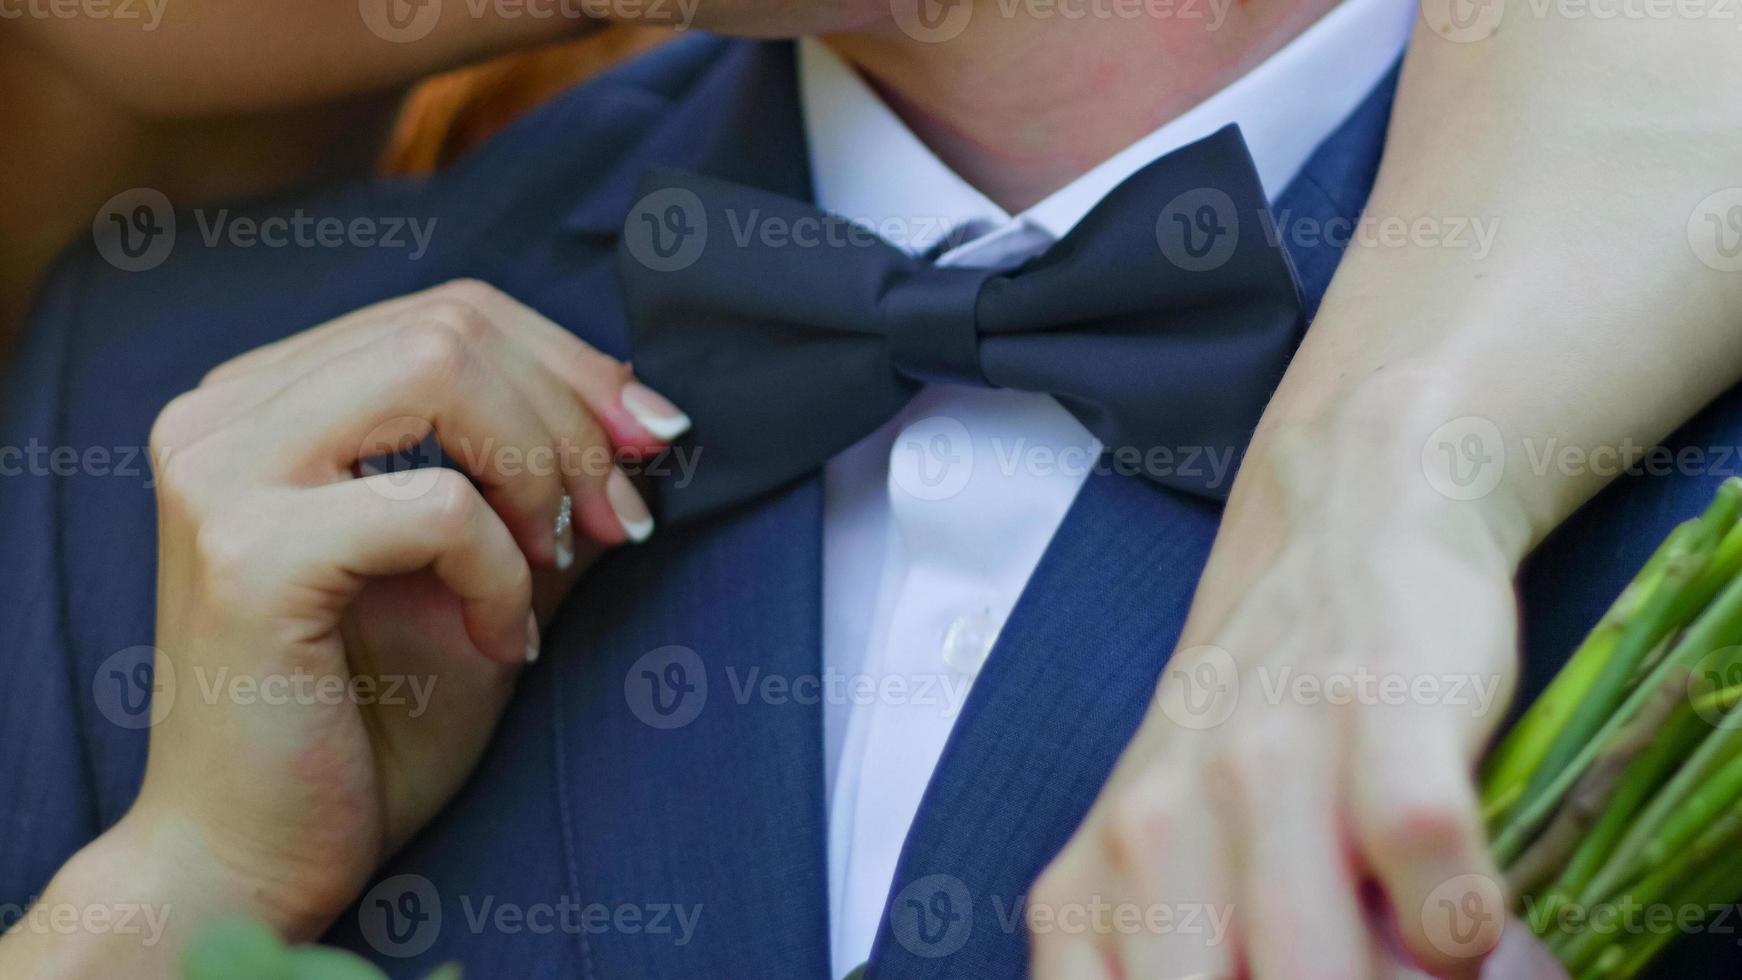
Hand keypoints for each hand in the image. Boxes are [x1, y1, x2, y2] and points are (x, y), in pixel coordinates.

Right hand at [128, 279, 688, 937]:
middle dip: (574, 416)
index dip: (571, 366)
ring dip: (539, 470)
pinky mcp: (248, 555)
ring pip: (438, 371)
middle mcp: (220, 415)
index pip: (447, 314)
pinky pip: (438, 506)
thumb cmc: (370, 722)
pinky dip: (503, 572)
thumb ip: (541, 485)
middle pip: (451, 323)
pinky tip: (503, 643)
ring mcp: (219, 474)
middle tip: (623, 520)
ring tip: (555, 566)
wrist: (259, 857)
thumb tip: (642, 418)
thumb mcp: (484, 573)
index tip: (650, 445)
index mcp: (264, 401)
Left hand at [1030, 385, 1524, 979]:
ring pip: (1315, 972)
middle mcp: (1156, 832)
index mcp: (1091, 891)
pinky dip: (1467, 926)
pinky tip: (1461, 913)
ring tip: (1420, 973)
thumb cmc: (1253, 730)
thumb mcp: (1166, 856)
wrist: (1339, 527)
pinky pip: (1432, 875)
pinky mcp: (1383, 721)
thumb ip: (1160, 963)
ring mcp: (1267, 771)